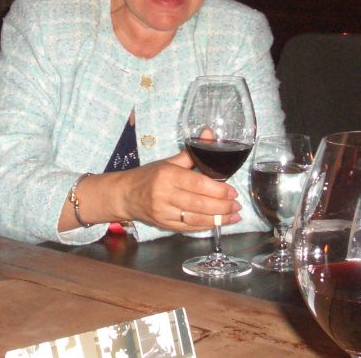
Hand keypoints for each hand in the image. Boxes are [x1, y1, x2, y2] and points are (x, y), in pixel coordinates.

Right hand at [110, 150, 242, 231]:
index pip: (197, 184)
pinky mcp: (164, 226)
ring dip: (218, 219)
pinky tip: (220, 223)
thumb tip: (209, 132)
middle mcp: (164, 195)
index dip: (218, 190)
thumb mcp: (169, 161)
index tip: (232, 191)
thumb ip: (192, 152)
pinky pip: (189, 228)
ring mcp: (163, 212)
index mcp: (167, 175)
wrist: (124, 195)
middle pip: (199, 204)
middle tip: (237, 204)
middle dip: (222, 206)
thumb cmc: (148, 176)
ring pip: (196, 219)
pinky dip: (207, 226)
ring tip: (234, 215)